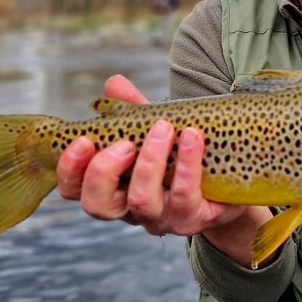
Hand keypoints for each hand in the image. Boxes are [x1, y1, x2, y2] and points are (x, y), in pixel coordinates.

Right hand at [56, 75, 272, 265]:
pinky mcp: (192, 219)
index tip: (83, 140)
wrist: (230, 180)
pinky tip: (193, 137)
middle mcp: (130, 209)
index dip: (71, 169)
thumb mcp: (153, 131)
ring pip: (142, 201)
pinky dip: (187, 165)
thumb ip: (132, 110)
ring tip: (164, 128)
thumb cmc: (181, 155)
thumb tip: (114, 83)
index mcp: (112, 188)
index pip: (73, 189)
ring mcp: (161, 218)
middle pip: (98, 205)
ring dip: (149, 161)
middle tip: (123, 142)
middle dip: (104, 171)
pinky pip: (185, 197)